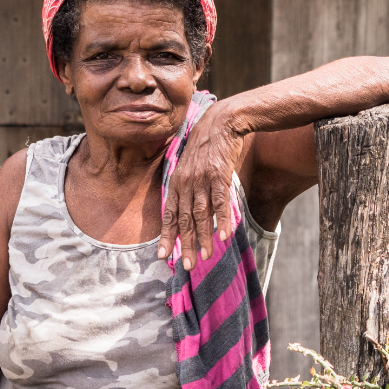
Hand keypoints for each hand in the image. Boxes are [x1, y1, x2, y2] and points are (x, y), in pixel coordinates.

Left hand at [160, 99, 251, 270]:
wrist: (221, 122)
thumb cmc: (207, 146)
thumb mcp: (191, 167)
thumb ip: (189, 188)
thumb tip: (191, 210)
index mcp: (177, 182)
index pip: (170, 215)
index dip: (167, 236)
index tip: (163, 256)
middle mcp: (186, 183)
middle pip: (184, 219)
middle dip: (184, 244)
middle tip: (186, 266)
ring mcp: (202, 180)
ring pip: (200, 214)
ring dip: (202, 237)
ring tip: (204, 256)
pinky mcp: (219, 176)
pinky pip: (220, 202)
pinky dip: (222, 219)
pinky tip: (224, 236)